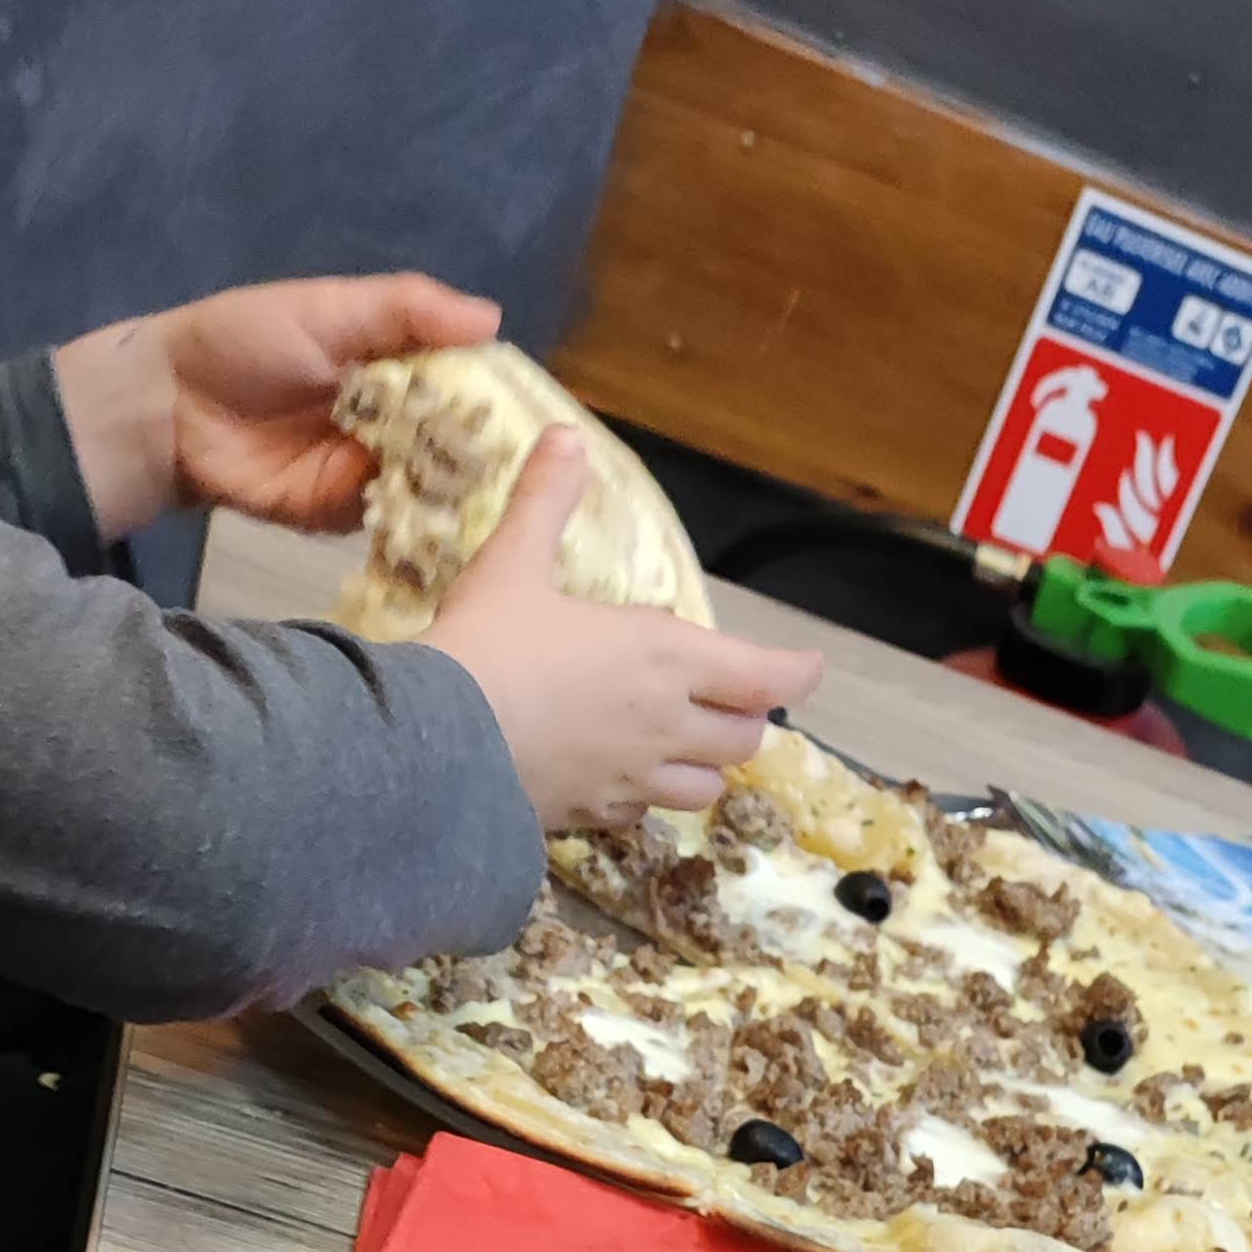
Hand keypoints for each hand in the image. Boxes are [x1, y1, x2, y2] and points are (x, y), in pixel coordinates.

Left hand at [54, 272, 499, 540]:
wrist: (173, 407)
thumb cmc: (247, 340)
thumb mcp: (332, 307)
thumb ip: (409, 310)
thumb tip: (494, 320)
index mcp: (396, 363)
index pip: (465, 381)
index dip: (502, 396)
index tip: (547, 416)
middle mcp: (394, 420)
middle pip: (459, 442)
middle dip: (492, 457)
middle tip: (538, 472)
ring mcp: (371, 472)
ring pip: (434, 487)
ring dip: (462, 494)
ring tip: (506, 503)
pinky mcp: (343, 515)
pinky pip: (394, 522)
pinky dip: (420, 523)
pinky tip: (456, 527)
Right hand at [424, 429, 821, 826]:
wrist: (441, 749)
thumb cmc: (488, 649)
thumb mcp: (513, 563)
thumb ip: (546, 502)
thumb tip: (566, 436)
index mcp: (665, 656)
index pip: (763, 676)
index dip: (797, 674)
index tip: (810, 668)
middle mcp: (667, 723)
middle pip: (744, 739)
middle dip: (745, 720)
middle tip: (732, 702)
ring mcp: (636, 777)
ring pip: (707, 789)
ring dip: (707, 768)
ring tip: (686, 747)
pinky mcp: (598, 815)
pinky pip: (647, 813)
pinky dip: (650, 796)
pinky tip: (626, 778)